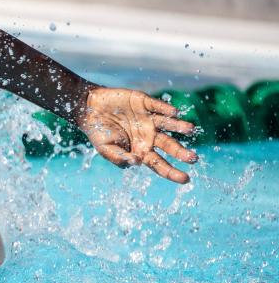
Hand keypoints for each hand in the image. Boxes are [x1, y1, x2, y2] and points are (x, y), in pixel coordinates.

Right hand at [76, 87, 198, 183]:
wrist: (90, 109)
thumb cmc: (98, 132)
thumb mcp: (105, 149)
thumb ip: (119, 158)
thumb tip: (137, 163)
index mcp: (140, 149)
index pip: (159, 163)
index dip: (172, 172)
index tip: (185, 179)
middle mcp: (148, 136)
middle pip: (169, 145)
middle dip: (181, 152)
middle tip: (193, 159)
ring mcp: (148, 119)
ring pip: (168, 124)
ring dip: (179, 127)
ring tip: (190, 129)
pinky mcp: (145, 103)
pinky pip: (158, 106)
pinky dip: (165, 109)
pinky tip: (174, 113)